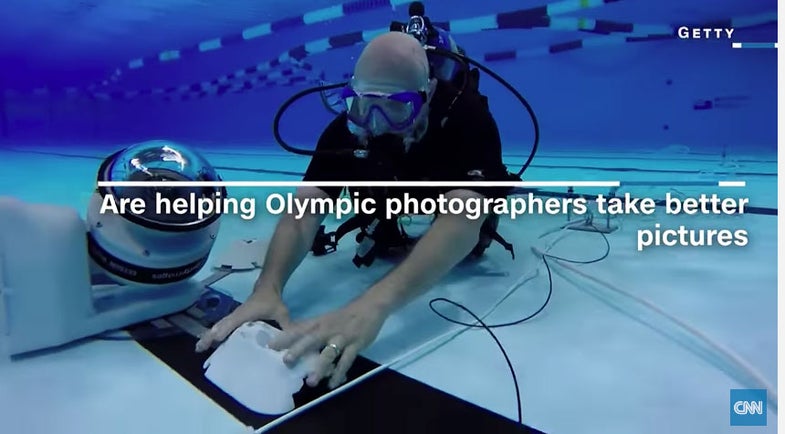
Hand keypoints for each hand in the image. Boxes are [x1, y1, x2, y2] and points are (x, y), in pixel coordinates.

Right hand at [195, 285, 289, 351]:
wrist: (266, 287)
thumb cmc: (272, 300)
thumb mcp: (281, 312)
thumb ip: (287, 326)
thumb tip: (291, 342)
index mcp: (246, 313)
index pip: (234, 321)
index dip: (225, 329)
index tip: (216, 339)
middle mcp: (236, 315)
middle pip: (220, 325)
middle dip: (210, 335)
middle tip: (199, 348)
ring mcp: (233, 317)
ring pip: (219, 326)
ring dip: (209, 336)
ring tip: (199, 348)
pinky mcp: (233, 319)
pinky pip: (222, 327)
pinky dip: (214, 334)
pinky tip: (210, 344)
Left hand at [268, 300, 386, 388]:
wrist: (370, 307)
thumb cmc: (344, 315)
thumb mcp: (325, 318)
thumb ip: (310, 328)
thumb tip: (290, 337)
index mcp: (319, 322)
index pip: (299, 329)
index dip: (285, 337)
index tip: (269, 346)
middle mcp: (328, 329)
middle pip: (311, 339)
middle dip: (298, 350)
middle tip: (286, 361)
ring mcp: (342, 337)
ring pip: (329, 353)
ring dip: (320, 367)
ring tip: (311, 382)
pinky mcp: (355, 344)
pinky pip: (347, 361)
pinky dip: (340, 373)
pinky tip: (333, 384)